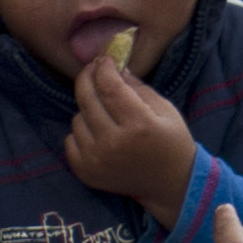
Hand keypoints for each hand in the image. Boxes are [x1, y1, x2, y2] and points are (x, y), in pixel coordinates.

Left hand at [64, 47, 201, 223]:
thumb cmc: (171, 141)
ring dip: (87, 109)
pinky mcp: (85, 172)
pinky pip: (70, 140)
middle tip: (91, 70)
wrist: (168, 182)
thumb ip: (138, 88)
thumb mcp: (165, 110)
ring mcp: (96, 160)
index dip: (104, 70)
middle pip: (88, 101)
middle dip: (87, 79)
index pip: (111, 88)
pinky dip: (81, 132)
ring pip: (77, 119)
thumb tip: (115, 68)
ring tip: (103, 111)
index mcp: (139, 125)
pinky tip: (97, 131)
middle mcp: (114, 143)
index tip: (104, 59)